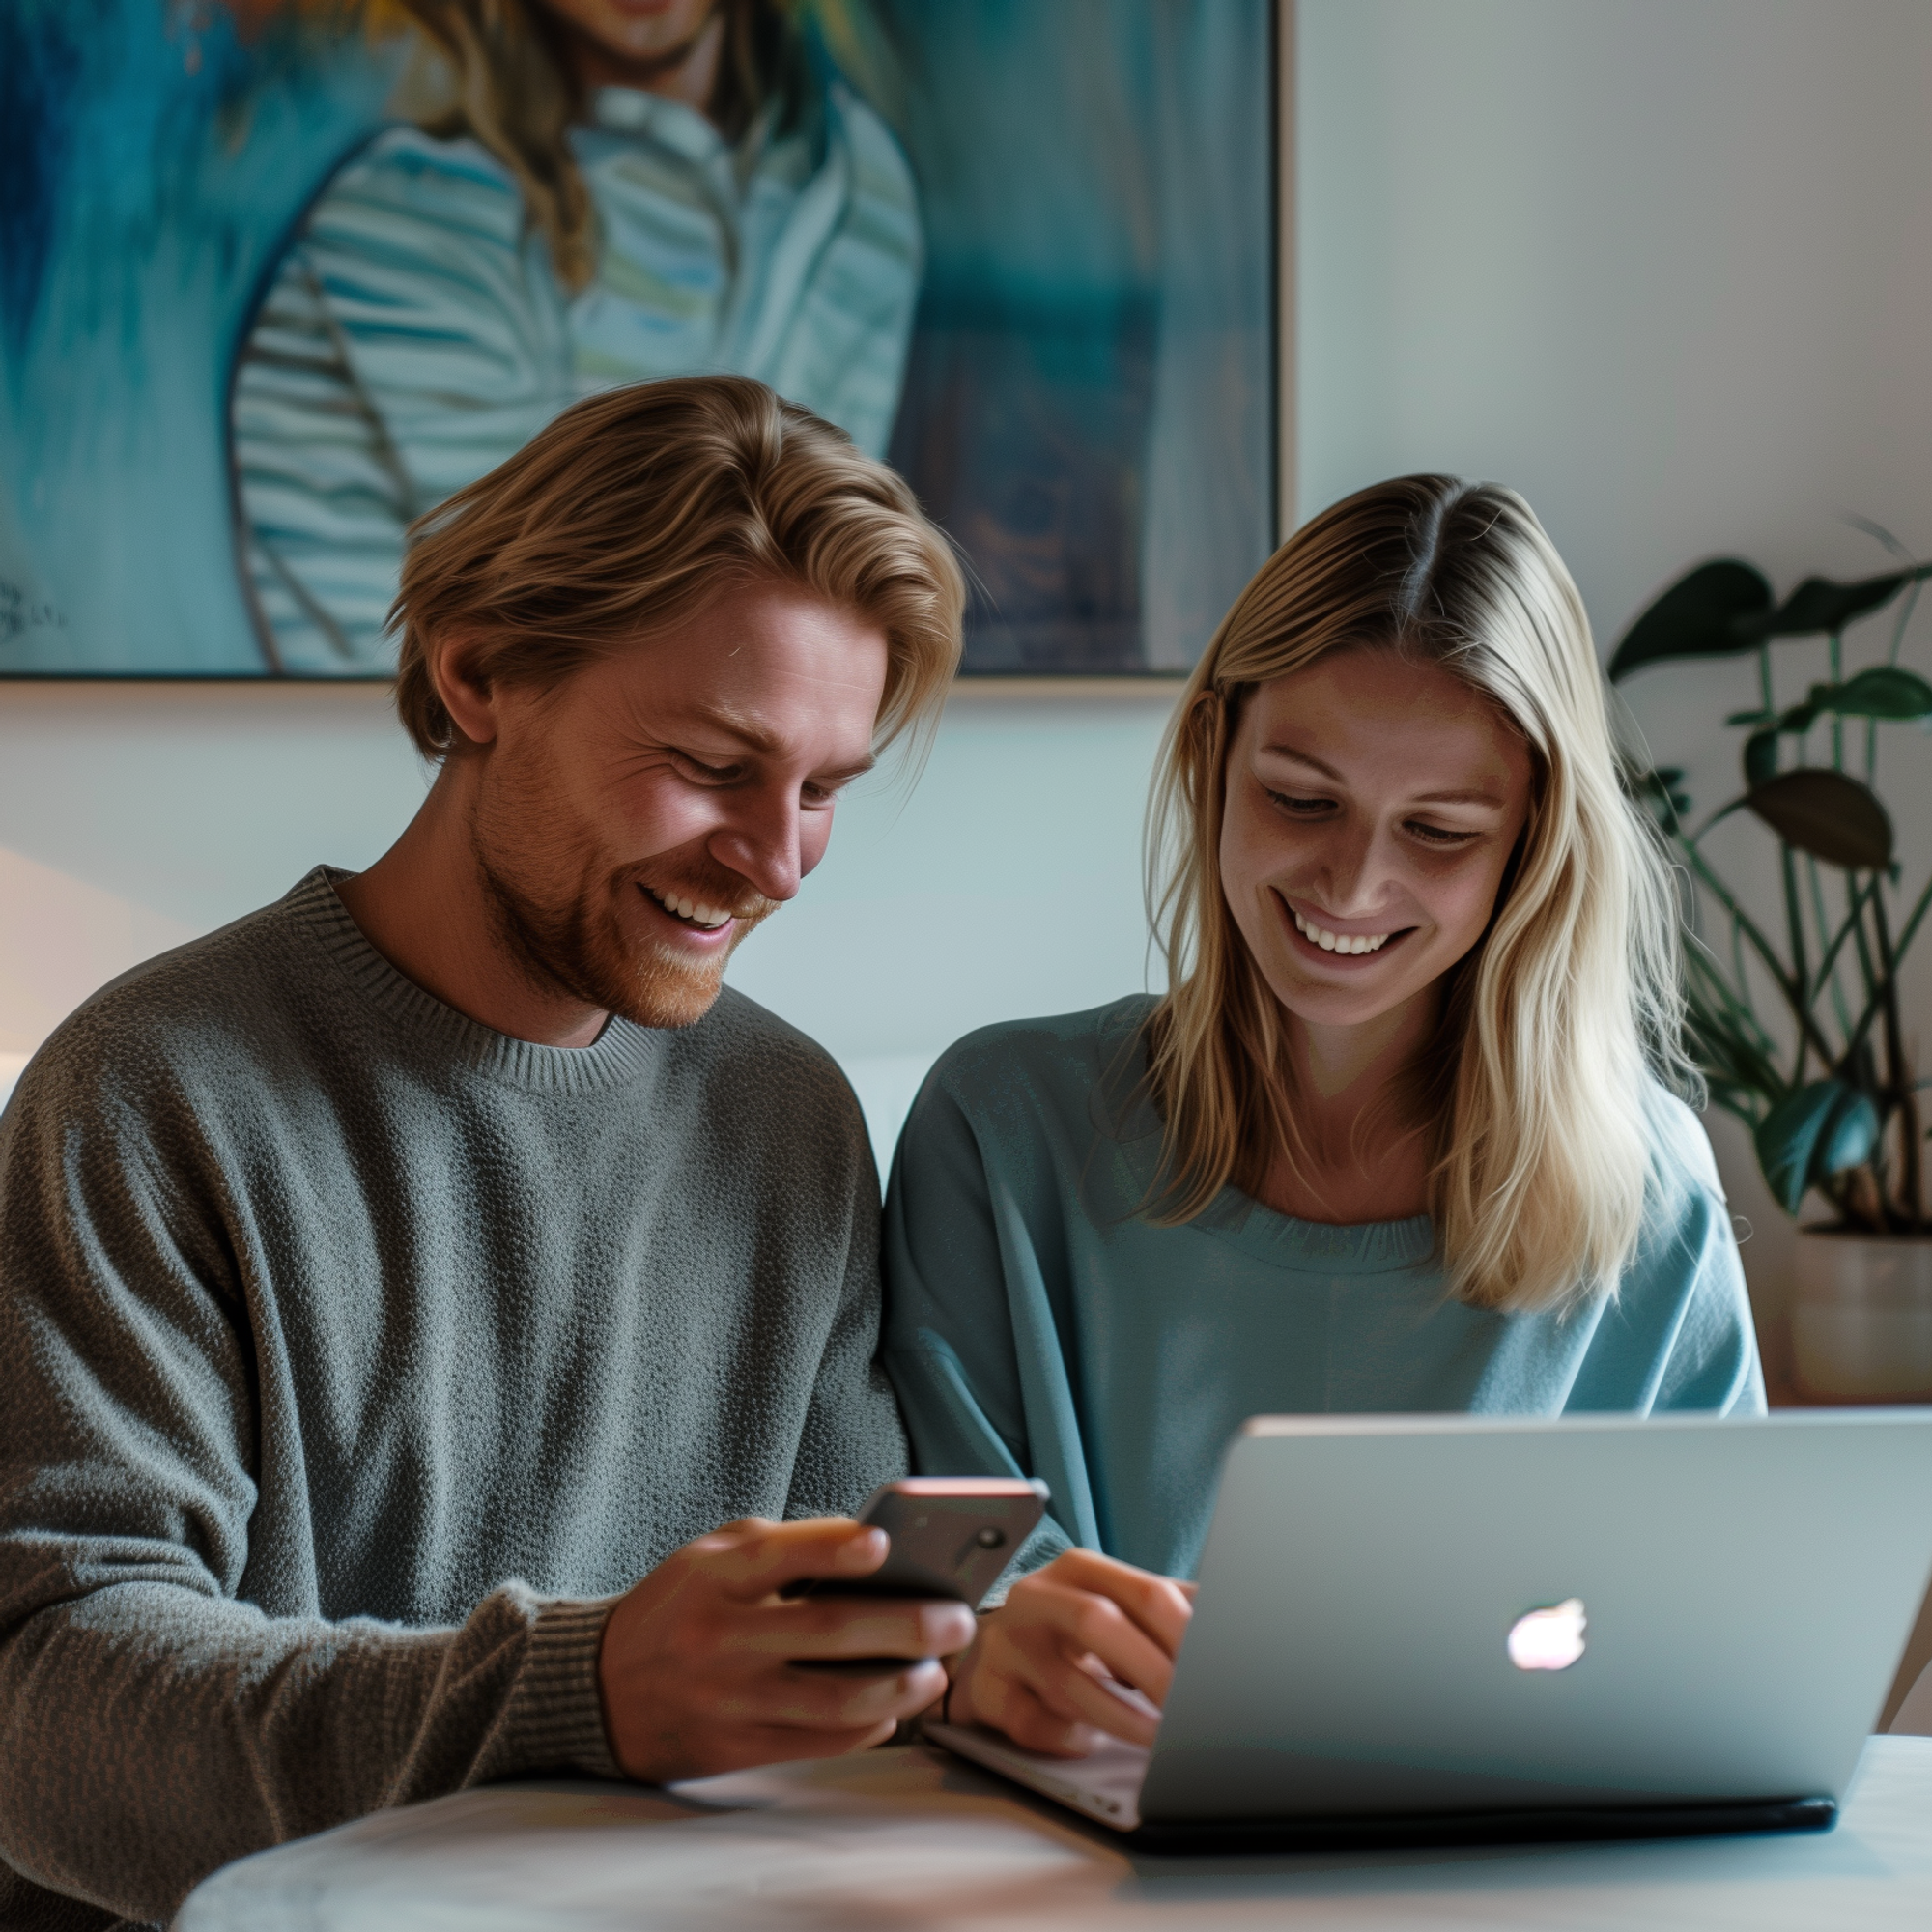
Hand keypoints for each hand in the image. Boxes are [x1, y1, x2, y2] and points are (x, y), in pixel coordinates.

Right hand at [597, 1516, 976, 1782]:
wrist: (598, 1690)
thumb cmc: (676, 1608)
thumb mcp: (708, 1557)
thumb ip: (780, 1545)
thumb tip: (867, 1550)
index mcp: (714, 1578)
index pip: (781, 1556)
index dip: (834, 1549)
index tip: (886, 1543)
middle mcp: (722, 1638)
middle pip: (828, 1632)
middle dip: (906, 1626)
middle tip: (957, 1618)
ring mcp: (731, 1698)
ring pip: (834, 1698)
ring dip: (899, 1686)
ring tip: (937, 1671)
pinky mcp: (737, 1747)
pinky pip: (818, 1741)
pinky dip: (866, 1726)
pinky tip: (895, 1708)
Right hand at [943, 1549, 1193, 1755]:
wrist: (999, 1650)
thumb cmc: (1075, 1632)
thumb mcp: (1121, 1608)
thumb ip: (1174, 1610)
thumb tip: (1243, 1620)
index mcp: (1081, 1569)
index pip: (1146, 1593)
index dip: (1188, 1636)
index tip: (1218, 1672)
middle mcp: (1037, 1597)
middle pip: (1098, 1624)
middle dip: (1154, 1675)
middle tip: (1191, 1713)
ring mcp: (1005, 1643)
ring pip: (1067, 1684)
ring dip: (1123, 1720)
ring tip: (1159, 1739)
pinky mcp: (986, 1690)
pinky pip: (1032, 1724)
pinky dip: (1070, 1739)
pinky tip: (1090, 1738)